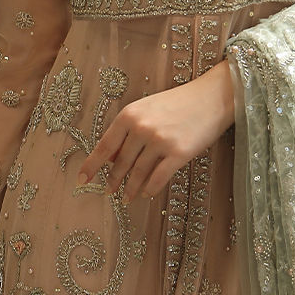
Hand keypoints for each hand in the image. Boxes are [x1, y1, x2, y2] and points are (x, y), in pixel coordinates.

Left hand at [76, 59, 234, 203]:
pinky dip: (150, 189)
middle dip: (113, 180)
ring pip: (138, 173)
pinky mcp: (179, 153)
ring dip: (131, 188)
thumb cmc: (178, 103)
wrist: (212, 97)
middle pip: (121, 163)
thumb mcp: (147, 109)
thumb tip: (112, 157)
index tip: (82, 180)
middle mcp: (142, 128)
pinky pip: (158, 178)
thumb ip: (128, 130)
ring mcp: (160, 141)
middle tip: (108, 191)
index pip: (104, 146)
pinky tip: (147, 194)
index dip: (91, 165)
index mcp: (130, 115)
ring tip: (127, 197)